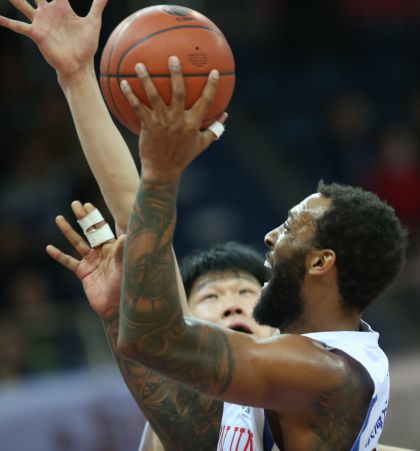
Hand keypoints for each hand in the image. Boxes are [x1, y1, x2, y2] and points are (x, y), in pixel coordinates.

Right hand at [0, 0, 106, 78]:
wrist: (79, 65)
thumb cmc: (87, 46)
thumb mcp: (94, 22)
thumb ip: (98, 5)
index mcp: (61, 6)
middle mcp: (48, 11)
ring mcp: (40, 22)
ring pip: (22, 3)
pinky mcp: (36, 34)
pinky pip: (18, 26)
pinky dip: (7, 22)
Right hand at [46, 201, 124, 318]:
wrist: (116, 307)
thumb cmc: (125, 287)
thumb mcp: (124, 269)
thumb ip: (123, 253)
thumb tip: (126, 237)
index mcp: (112, 249)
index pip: (103, 229)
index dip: (95, 217)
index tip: (88, 204)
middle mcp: (101, 253)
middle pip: (89, 231)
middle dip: (82, 218)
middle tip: (75, 203)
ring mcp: (91, 262)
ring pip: (77, 243)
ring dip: (68, 231)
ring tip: (59, 218)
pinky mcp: (83, 273)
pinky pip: (69, 262)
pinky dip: (59, 255)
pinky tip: (49, 248)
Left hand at [120, 56, 227, 181]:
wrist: (163, 171)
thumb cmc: (183, 157)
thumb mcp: (202, 144)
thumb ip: (214, 129)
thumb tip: (226, 116)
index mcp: (193, 124)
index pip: (206, 102)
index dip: (211, 86)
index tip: (213, 71)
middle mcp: (178, 121)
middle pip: (179, 93)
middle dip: (176, 74)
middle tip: (173, 58)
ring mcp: (162, 122)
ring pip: (154, 96)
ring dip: (146, 79)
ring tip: (139, 64)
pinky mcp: (148, 126)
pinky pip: (138, 107)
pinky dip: (130, 95)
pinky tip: (122, 83)